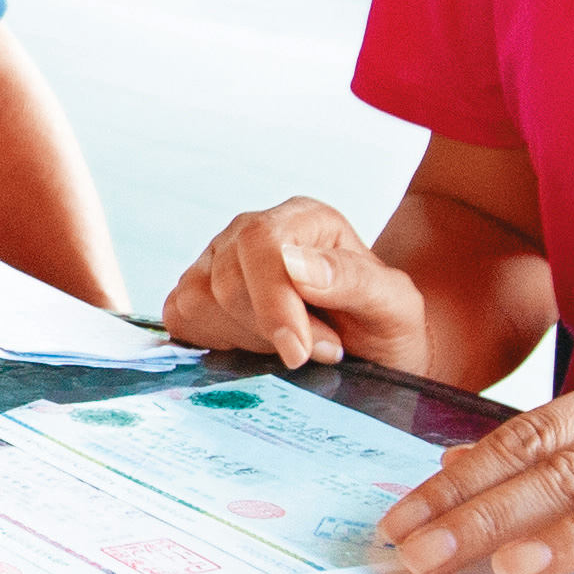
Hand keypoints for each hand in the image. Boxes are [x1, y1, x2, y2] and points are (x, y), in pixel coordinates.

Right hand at [161, 201, 427, 371]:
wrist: (369, 354)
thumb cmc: (383, 326)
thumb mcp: (393, 305)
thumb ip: (352, 279)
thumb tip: (294, 263)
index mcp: (302, 219)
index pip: (261, 244)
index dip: (273, 303)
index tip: (298, 352)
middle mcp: (251, 232)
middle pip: (227, 280)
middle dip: (269, 330)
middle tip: (317, 351)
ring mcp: (216, 262)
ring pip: (198, 302)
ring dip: (246, 340)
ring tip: (290, 346)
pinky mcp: (194, 295)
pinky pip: (180, 319)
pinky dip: (214, 343)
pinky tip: (254, 349)